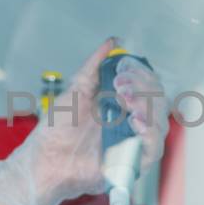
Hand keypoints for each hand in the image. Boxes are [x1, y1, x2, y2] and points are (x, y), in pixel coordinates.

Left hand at [0, 38, 169, 204]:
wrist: (44, 158)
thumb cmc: (56, 129)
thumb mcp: (75, 89)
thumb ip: (94, 66)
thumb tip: (112, 42)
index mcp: (121, 104)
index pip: (147, 84)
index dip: (140, 73)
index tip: (123, 68)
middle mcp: (131, 122)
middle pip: (158, 100)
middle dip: (143, 87)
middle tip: (121, 85)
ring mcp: (133, 142)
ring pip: (159, 122)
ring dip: (148, 107)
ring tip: (126, 100)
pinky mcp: (132, 163)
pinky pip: (153, 148)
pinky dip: (150, 132)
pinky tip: (135, 121)